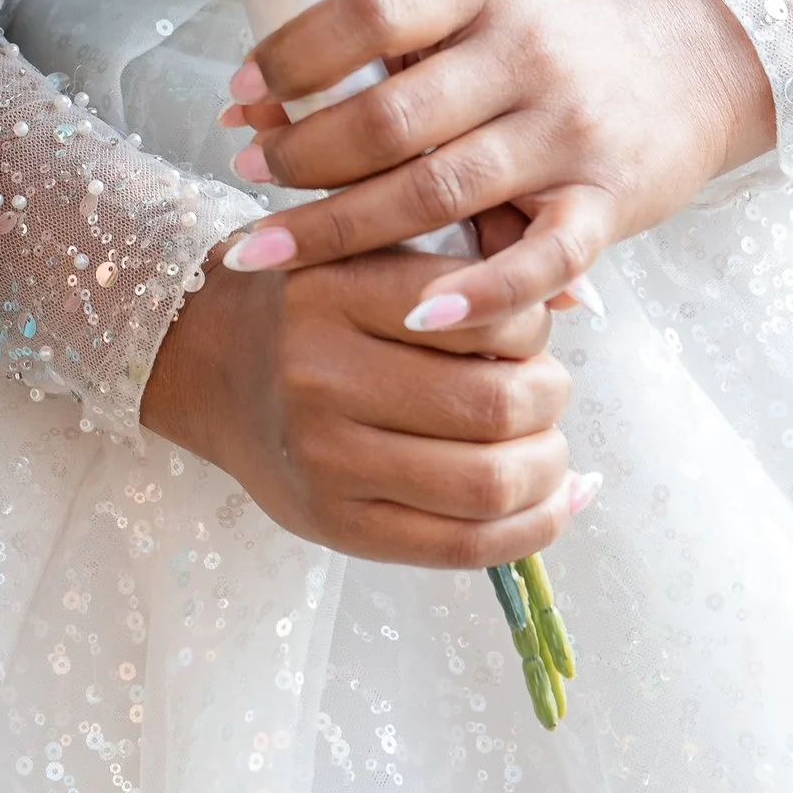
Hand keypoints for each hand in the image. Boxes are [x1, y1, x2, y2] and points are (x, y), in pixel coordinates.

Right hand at [143, 250, 586, 566]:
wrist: (208, 366)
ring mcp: (324, 458)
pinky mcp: (335, 525)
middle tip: (544, 389)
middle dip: (549, 398)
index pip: (484, 311)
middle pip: (495, 403)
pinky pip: (464, 546)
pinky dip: (535, 528)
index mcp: (332, 288)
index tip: (528, 329)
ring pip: (489, 481)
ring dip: (548, 467)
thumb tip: (585, 302)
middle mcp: (319, 373)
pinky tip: (557, 501)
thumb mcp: (365, 246)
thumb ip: (463, 256)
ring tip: (546, 447)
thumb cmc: (314, 301)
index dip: (534, 325)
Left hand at [214, 0, 779, 333]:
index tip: (242, 94)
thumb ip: (377, 49)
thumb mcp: (473, 7)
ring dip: (342, 227)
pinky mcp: (606, 202)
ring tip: (269, 248)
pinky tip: (413, 315)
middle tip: (246, 174)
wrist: (696, 54)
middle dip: (301, 155)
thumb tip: (250, 104)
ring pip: (438, 190)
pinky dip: (475, 294)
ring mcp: (568, 131)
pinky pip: (537, 259)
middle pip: (390, 116)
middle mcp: (524, 52)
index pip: (368, 11)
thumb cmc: (555, 30)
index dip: (292, 55)